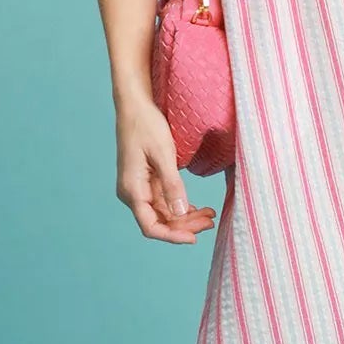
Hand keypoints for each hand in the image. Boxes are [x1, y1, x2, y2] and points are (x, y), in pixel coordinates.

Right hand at [115, 93, 218, 242]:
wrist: (134, 105)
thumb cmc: (146, 125)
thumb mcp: (164, 154)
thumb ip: (172, 185)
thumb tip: (180, 214)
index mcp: (132, 190)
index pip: (150, 226)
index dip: (172, 236)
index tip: (194, 238)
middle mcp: (132, 193)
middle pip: (159, 222)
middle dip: (185, 226)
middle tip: (211, 221)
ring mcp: (139, 188)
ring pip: (164, 213)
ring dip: (185, 217)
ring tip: (210, 215)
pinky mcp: (146, 181)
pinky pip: (163, 201)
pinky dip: (180, 206)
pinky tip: (197, 208)